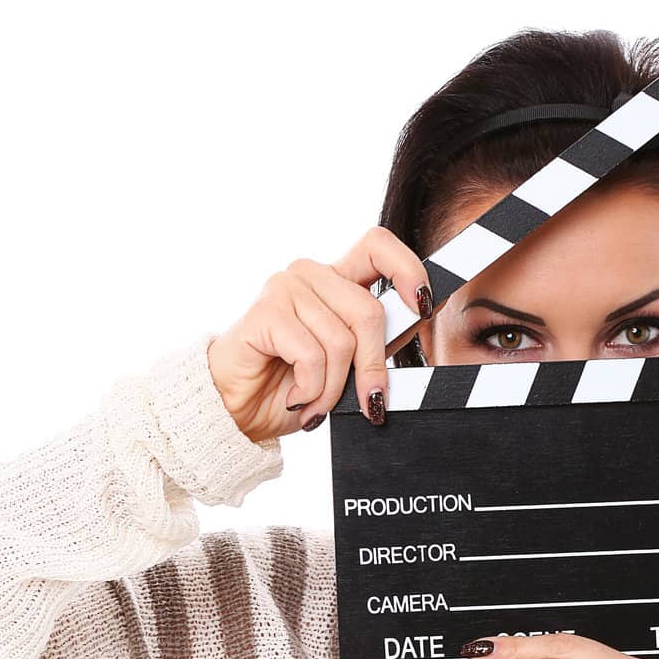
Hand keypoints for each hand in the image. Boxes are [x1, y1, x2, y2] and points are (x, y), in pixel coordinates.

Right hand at [206, 226, 431, 441]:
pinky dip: (310, 390)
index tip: (423, 306)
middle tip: (368, 404)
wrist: (235, 412)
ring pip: (341, 342)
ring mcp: (285, 288)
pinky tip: (295, 398)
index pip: (378, 246)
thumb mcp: (344, 365)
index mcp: (334, 280)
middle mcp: (310, 275)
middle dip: (372, 368)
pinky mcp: (266, 313)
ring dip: (333, 389)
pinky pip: (312, 356)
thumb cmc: (286, 386)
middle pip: (367, 312)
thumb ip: (375, 340)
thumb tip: (420, 319)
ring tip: (314, 403)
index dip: (408, 269)